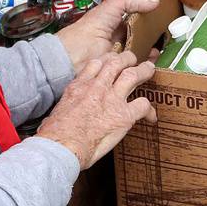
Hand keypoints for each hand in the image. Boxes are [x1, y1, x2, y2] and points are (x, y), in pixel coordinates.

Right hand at [36, 50, 157, 168]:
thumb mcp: (57, 111)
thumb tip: (61, 116)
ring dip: (143, 71)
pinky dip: (150, 110)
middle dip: (127, 58)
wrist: (61, 146)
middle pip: (116, 62)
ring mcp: (111, 99)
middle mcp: (96, 87)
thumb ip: (66, 107)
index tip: (110, 61)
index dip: (106, 60)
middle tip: (133, 60)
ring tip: (149, 70)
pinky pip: (143, 105)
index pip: (95, 63)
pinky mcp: (123, 116)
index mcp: (78, 87)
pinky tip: (151, 117)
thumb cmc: (55, 135)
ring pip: (133, 75)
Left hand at [53, 0, 158, 72]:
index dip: (146, 16)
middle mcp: (117, 39)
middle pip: (140, 36)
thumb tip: (154, 2)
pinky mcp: (120, 70)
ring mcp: (119, 55)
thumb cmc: (86, 31)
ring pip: (141, 51)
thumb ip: (132, 1)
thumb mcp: (110, 8)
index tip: (162, 15)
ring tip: (164, 46)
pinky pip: (137, 66)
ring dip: (152, 50)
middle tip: (167, 33)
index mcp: (112, 22)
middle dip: (153, 35)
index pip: (134, 18)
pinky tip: (155, 59)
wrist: (74, 58)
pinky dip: (147, 63)